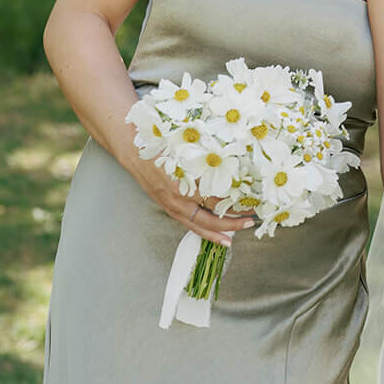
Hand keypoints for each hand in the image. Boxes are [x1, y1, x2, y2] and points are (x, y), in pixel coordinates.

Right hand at [131, 157, 255, 245]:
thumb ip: (204, 156)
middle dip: (230, 223)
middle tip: (249, 222)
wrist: (133, 149)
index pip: (213, 198)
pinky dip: (202, 230)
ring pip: (196, 226)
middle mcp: (177, 198)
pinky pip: (187, 224)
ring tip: (232, 240)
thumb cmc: (161, 143)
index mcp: (183, 181)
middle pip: (207, 218)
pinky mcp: (167, 207)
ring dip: (216, 233)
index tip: (250, 200)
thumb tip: (230, 159)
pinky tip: (213, 234)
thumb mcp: (184, 147)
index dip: (233, 201)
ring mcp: (171, 205)